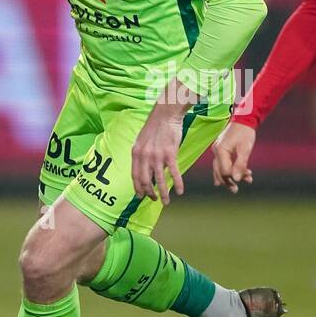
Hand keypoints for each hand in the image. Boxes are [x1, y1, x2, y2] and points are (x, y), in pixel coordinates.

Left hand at [130, 85, 190, 203]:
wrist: (165, 114)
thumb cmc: (155, 127)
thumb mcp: (142, 141)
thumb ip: (142, 155)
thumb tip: (146, 169)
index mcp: (136, 153)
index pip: (135, 176)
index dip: (138, 188)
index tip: (141, 196)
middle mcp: (145, 156)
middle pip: (146, 181)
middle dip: (149, 193)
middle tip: (154, 200)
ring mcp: (158, 156)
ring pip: (160, 180)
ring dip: (163, 194)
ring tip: (166, 202)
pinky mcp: (170, 154)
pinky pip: (174, 173)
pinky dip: (178, 184)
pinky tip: (180, 191)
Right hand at [212, 120, 255, 192]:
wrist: (245, 119)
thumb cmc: (245, 132)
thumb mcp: (245, 149)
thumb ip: (240, 164)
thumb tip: (236, 180)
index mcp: (220, 151)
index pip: (224, 170)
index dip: (233, 177)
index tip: (246, 178)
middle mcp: (217, 151)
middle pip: (219, 171)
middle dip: (228, 181)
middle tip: (235, 190)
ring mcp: (218, 150)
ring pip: (220, 168)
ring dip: (230, 176)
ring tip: (239, 185)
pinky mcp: (222, 149)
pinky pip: (224, 163)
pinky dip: (231, 169)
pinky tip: (239, 175)